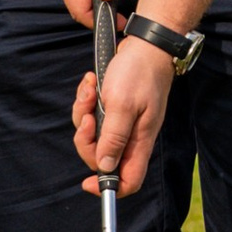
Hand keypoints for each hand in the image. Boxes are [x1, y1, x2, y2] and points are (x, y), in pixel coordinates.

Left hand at [73, 33, 172, 194]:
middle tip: (87, 117)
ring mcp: (124, 122)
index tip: (87, 183)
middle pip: (102, 158)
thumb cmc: (138, 71)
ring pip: (94, 135)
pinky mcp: (115, 109)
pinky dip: (87, 102)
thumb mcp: (122, 105)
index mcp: (140, 141)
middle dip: (86, 140)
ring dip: (84, 114)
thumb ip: (114, 138)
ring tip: (89, 91)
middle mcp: (133, 136)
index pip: (129, 180)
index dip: (109, 188)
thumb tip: (106, 168)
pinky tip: (90, 84)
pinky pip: (94, 116)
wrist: (146, 43)